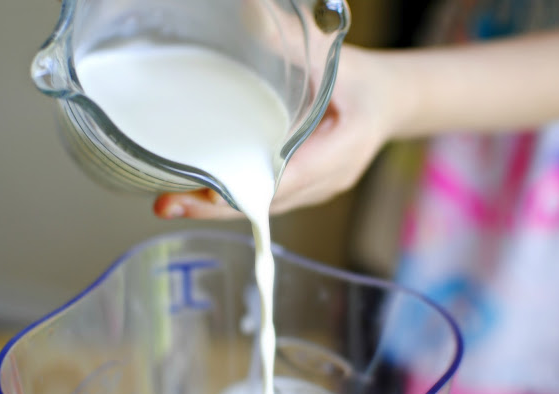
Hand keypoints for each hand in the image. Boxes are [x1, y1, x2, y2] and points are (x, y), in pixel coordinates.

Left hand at [154, 45, 404, 218]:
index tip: (209, 193)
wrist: (389, 101)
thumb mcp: (333, 59)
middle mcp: (328, 178)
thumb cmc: (363, 80)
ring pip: (265, 208)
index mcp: (343, 149)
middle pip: (269, 203)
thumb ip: (293, 43)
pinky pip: (268, 200)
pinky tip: (201, 194)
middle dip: (219, 207)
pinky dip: (235, 199)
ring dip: (221, 209)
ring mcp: (317, 188)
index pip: (292, 178)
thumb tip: (245, 10)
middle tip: (169, 204)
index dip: (250, 189)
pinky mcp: (305, 187)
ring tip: (172, 202)